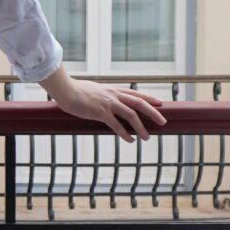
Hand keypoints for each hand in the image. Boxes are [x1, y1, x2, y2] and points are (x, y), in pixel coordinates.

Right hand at [36, 66, 166, 140]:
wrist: (66, 90)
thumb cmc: (76, 90)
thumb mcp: (94, 90)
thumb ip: (102, 96)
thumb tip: (104, 102)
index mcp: (113, 89)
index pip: (136, 93)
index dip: (149, 98)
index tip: (160, 103)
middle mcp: (114, 95)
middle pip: (139, 103)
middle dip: (153, 112)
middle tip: (163, 121)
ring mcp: (108, 104)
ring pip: (131, 115)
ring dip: (141, 127)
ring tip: (147, 137)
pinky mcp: (100, 112)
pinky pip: (116, 125)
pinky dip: (125, 133)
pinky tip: (130, 140)